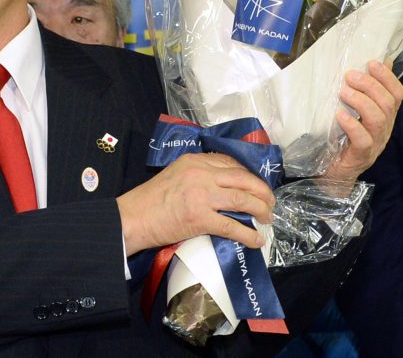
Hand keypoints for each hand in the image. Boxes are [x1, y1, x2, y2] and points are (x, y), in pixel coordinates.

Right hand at [116, 152, 274, 255]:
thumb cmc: (150, 199)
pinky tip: (255, 240)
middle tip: (269, 202)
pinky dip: (248, 234)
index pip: (230, 163)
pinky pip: (232, 226)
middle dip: (261, 191)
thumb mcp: (175, 174)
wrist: (133, 217)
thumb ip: (197, 175)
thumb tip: (221, 188)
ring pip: (242, 199)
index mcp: (194, 161)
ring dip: (260, 210)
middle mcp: (201, 173)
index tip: (255, 185)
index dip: (248, 175)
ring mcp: (201, 195)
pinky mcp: (200, 218)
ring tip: (267, 218)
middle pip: (243, 178)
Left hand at [323, 59, 402, 183]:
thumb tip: (376, 63)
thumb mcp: (353, 112)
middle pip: (387, 104)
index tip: (371, 63)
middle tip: (349, 75)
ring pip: (378, 120)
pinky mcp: (361, 157)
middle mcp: (384, 130)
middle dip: (370, 85)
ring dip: (361, 101)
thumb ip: (363, 93)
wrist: (333, 175)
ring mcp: (375, 144)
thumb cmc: (341, 139)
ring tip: (344, 92)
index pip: (396, 94)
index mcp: (385, 117)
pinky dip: (352, 125)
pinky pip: (363, 140)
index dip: (387, 77)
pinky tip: (340, 115)